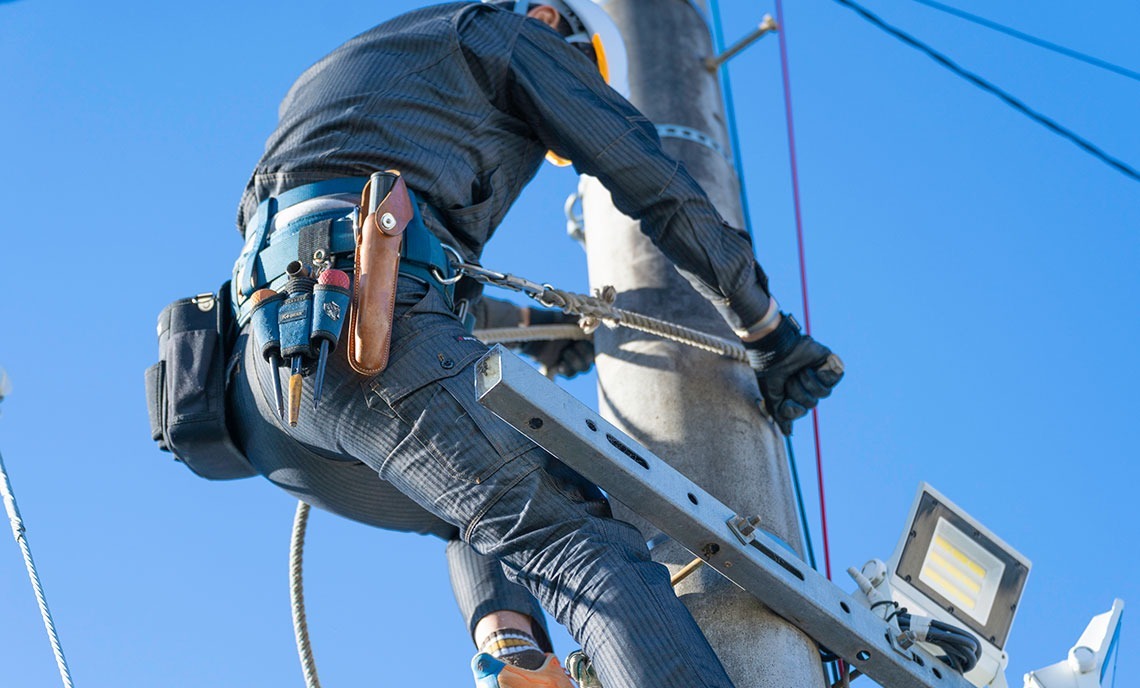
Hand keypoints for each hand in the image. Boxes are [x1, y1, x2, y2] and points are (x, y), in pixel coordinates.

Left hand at [517, 308, 594, 378]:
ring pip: (583, 368)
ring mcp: (570, 357)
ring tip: (565, 352)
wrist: (535, 327)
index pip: (598, 345)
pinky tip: (560, 364)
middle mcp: (580, 348)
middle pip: (592, 359)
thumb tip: (598, 322)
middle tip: (576, 345)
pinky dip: (567, 369)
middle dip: (586, 354)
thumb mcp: (572, 315)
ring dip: (576, 361)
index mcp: (585, 336)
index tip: (590, 341)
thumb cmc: (553, 318)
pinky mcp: (560, 365)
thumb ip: (587, 318)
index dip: (596, 346)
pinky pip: (570, 373)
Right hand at [743, 314, 843, 434]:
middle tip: (789, 379)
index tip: (787, 403)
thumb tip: (788, 433)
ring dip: (809, 384)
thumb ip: (781, 415)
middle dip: (799, 393)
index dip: (795, 410)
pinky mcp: (829, 361)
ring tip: (799, 371)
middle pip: (813, 402)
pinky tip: (811, 368)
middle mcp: (807, 382)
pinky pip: (836, 377)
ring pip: (825, 392)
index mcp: (795, 390)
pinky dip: (823, 375)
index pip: (802, 409)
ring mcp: (819, 372)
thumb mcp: (772, 398)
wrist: (773, 349)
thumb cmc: (770, 371)